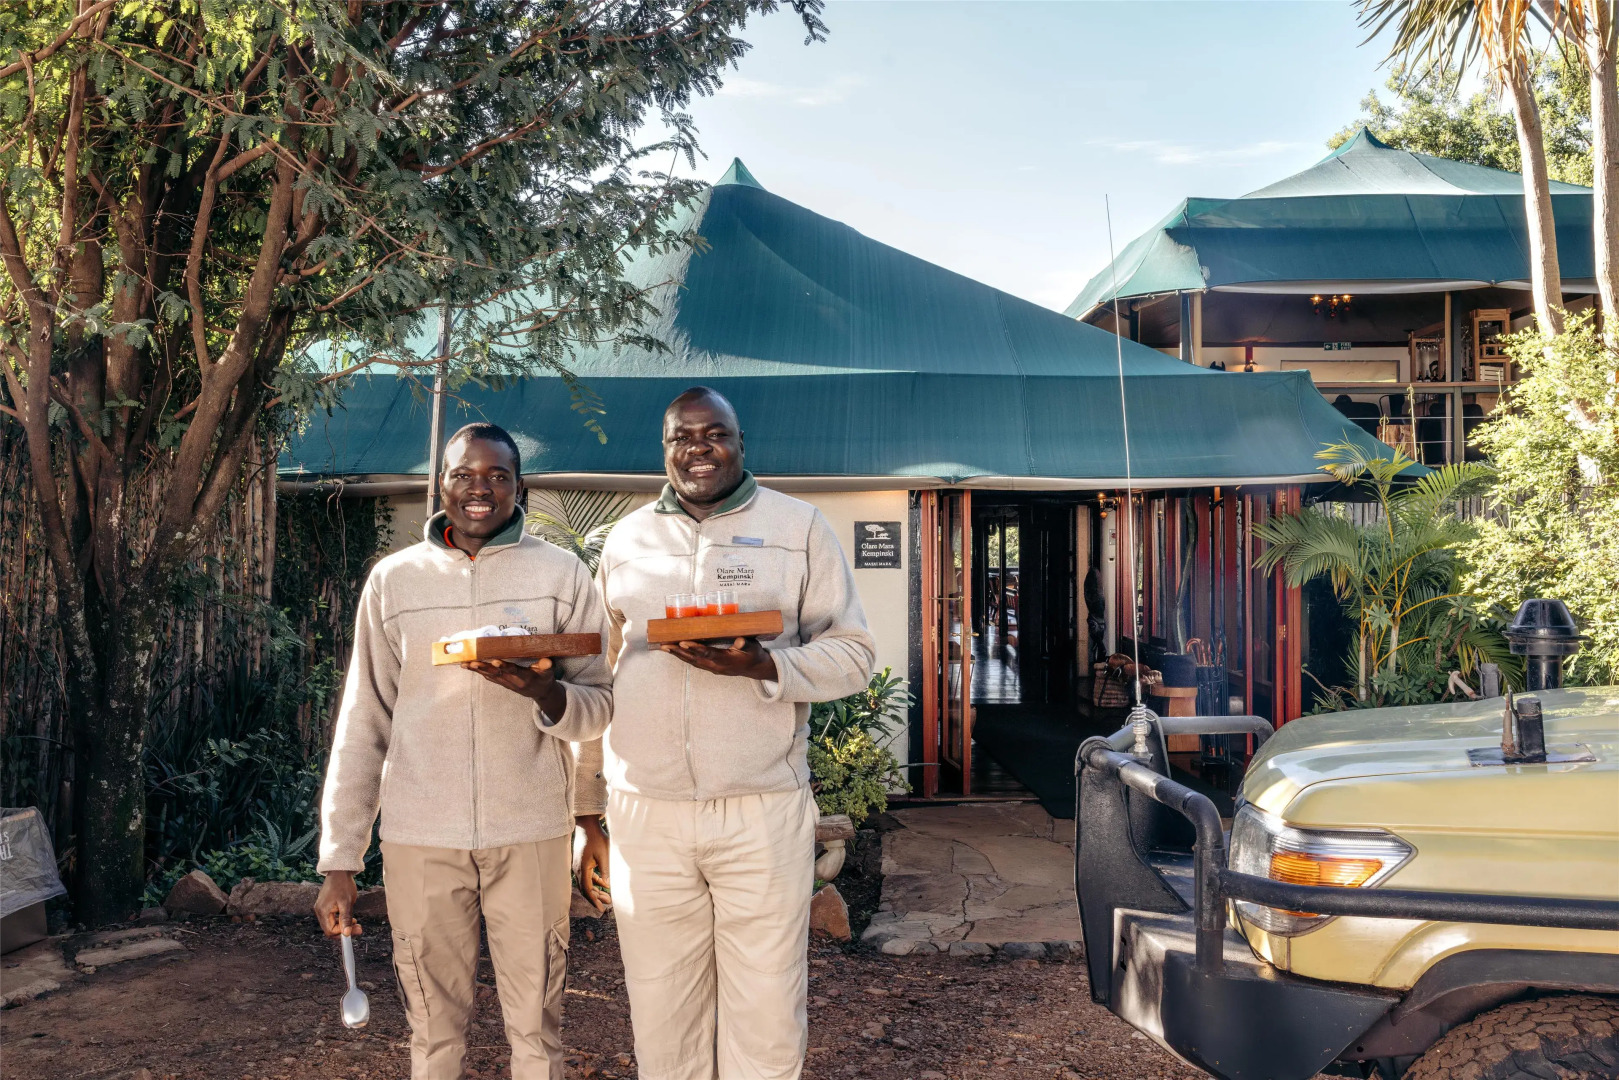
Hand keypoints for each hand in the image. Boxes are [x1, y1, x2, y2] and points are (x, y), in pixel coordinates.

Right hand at [314, 871, 360, 936]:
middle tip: (358, 927)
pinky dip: (340, 919)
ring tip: (355, 921)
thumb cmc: (343, 885)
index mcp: (322, 911)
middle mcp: (319, 911)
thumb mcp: (347, 903)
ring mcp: (321, 908)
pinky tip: (349, 916)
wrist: (339, 871)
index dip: (342, 933)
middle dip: (344, 930)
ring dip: (343, 925)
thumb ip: (346, 919)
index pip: (330, 931)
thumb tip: (346, 934)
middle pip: (330, 929)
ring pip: (331, 924)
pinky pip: (332, 918)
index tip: (356, 929)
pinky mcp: (325, 905)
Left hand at [466, 657, 566, 719]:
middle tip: (471, 662)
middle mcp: (512, 681)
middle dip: (483, 668)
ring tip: (464, 664)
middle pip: (496, 674)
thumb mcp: (549, 673)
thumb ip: (547, 666)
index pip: (512, 671)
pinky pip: (488, 677)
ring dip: (476, 670)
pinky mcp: (501, 682)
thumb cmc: (544, 679)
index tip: (495, 661)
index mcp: (524, 678)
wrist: (540, 692)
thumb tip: (547, 661)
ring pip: (489, 676)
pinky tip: (469, 666)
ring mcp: (505, 683)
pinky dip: (478, 671)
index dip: (504, 667)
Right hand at [574, 815, 610, 913]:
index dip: (594, 900)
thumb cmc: (596, 837)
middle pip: (586, 889)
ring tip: (607, 897)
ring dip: (596, 890)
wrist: (587, 824)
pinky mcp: (581, 862)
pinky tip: (604, 884)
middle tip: (607, 904)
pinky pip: (587, 876)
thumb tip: (606, 884)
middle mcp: (578, 869)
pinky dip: (595, 881)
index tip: (601, 908)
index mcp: (583, 868)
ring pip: (587, 883)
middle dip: (596, 897)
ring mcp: (578, 866)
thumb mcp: (604, 854)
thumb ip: (604, 870)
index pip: (587, 889)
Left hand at [659, 636, 777, 680]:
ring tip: (664, 647)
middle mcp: (716, 666)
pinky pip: (694, 662)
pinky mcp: (711, 667)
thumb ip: (746, 644)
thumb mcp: (753, 648)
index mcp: (726, 661)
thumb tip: (740, 640)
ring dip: (678, 655)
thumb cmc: (753, 655)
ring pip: (692, 661)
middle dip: (679, 652)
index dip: (695, 648)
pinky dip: (683, 656)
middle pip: (694, 659)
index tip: (683, 643)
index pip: (707, 654)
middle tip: (665, 645)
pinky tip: (675, 651)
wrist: (755, 668)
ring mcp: (712, 668)